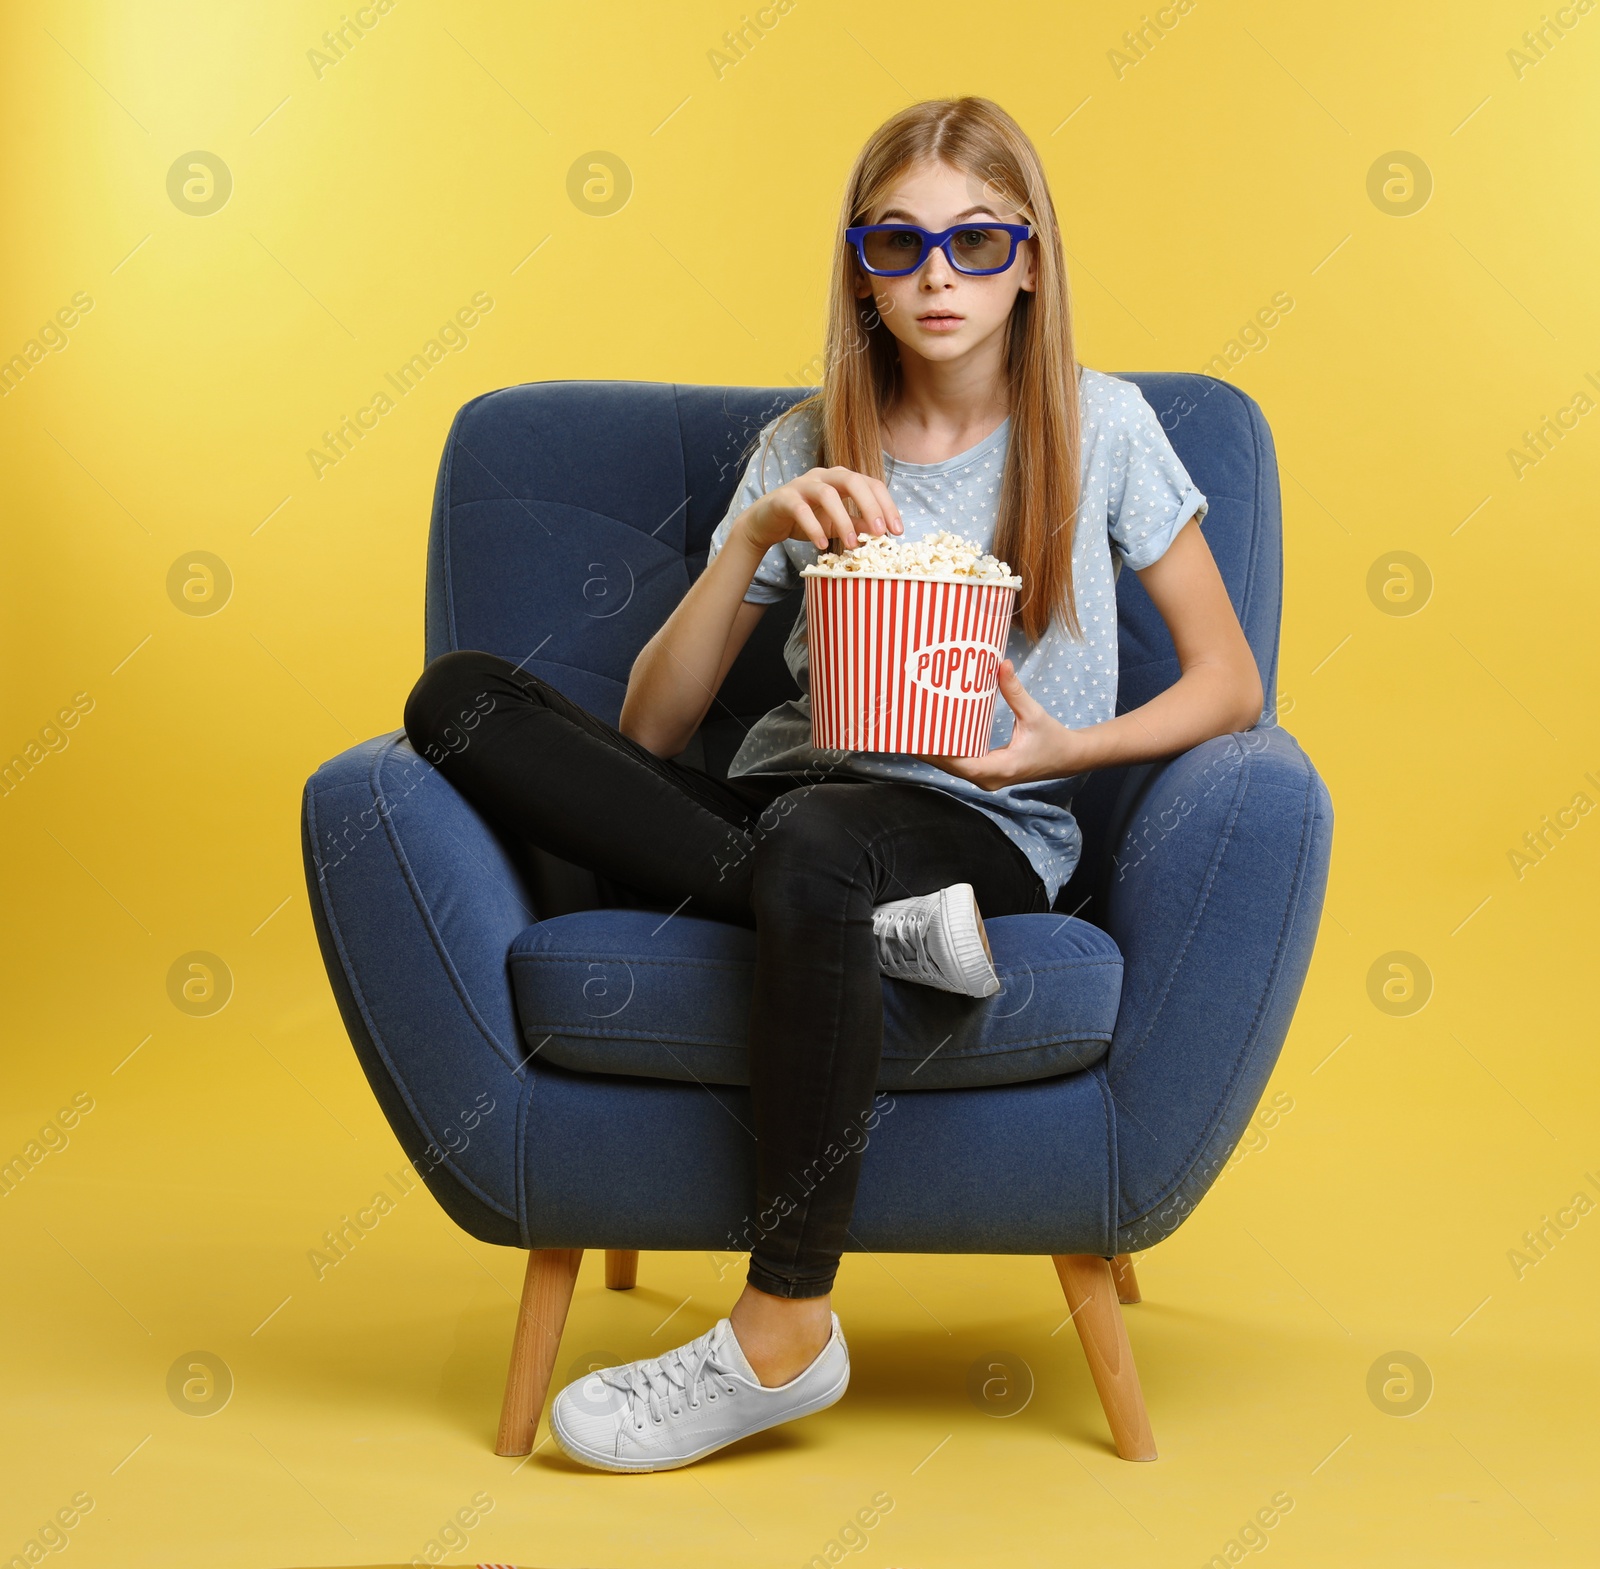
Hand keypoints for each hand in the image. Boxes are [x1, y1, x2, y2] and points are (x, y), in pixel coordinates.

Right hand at [739, 465, 904, 553]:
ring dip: (843, 520)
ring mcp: (803, 484)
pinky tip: (822, 544)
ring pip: (827, 494)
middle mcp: (824, 476)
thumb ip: (857, 523)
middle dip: (870, 506)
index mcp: (840, 479)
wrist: (766, 522)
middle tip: (880, 532)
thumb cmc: (804, 520)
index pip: (870, 484)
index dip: (887, 505)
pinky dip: (813, 527)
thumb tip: (882, 531)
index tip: (897, 530)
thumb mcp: (835, 524)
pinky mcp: (784, 498)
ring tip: (852, 545)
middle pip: (852, 480)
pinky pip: (801, 510)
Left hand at [919, 660, 1085, 789]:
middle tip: (907, 729)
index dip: (940, 753)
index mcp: (1001, 768)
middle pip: (951, 767)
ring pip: (954, 768)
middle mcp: (990, 779)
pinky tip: (932, 738)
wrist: (1068, 758)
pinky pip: (961, 765)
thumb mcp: (1034, 714)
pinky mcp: (987, 774)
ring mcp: (987, 779)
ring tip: (913, 733)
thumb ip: (1015, 691)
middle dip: (929, 750)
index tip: (920, 737)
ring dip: (935, 752)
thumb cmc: (1053, 739)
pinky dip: (947, 753)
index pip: (963, 764)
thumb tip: (1001, 665)